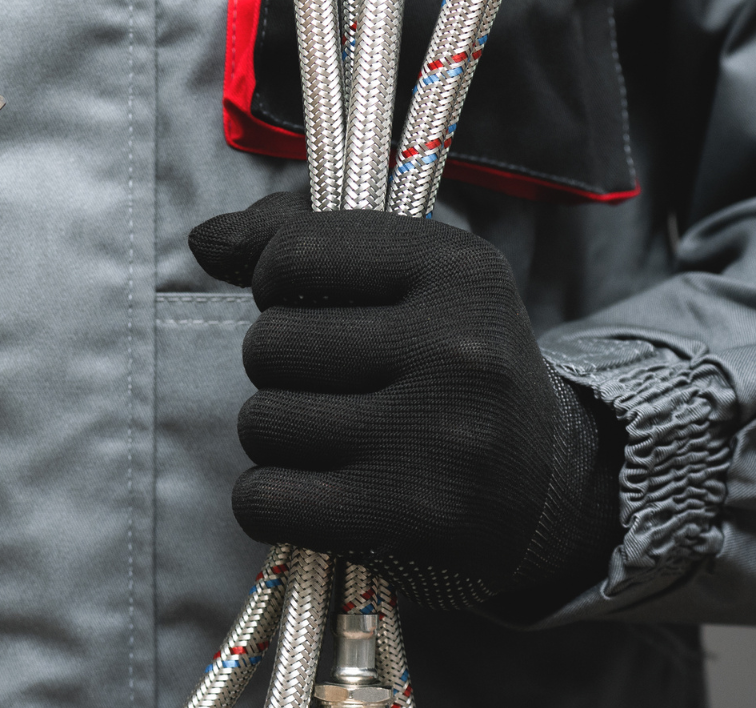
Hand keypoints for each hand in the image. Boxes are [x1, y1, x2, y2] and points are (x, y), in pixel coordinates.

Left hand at [189, 192, 622, 611]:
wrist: (550, 490)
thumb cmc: (453, 367)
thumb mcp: (412, 277)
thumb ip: (301, 238)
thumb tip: (205, 239)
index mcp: (458, 269)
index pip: (294, 252)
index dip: (276, 280)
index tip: (310, 304)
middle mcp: (455, 346)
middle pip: (268, 343)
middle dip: (280, 367)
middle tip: (338, 385)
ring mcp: (432, 436)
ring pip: (262, 421)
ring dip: (277, 436)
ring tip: (337, 437)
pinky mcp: (406, 517)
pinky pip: (263, 498)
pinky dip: (268, 500)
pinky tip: (316, 491)